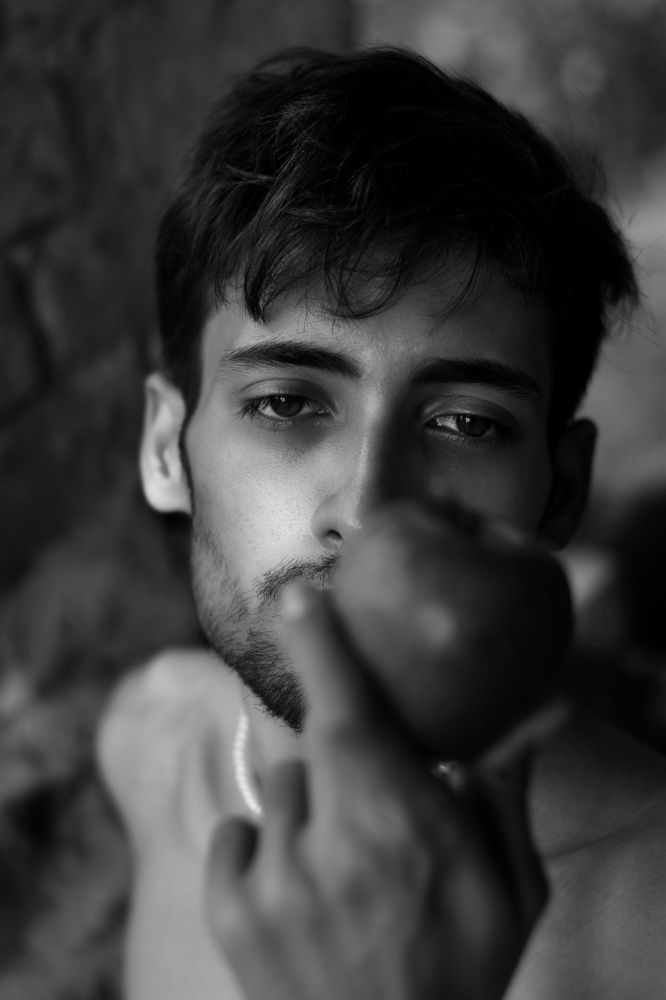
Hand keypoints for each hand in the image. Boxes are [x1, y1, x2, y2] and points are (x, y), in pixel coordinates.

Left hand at [205, 583, 551, 999]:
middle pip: (304, 742)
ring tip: (343, 866)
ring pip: (278, 789)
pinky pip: (234, 834)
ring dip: (310, 810)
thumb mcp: (512, 894)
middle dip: (334, 749)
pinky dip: (261, 847)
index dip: (319, 646)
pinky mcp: (231, 915)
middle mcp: (329, 847)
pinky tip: (298, 887)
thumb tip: (536, 719)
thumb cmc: (460, 976)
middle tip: (362, 796)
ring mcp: (273, 883)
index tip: (296, 594)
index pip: (348, 713)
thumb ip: (509, 799)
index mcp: (401, 828)